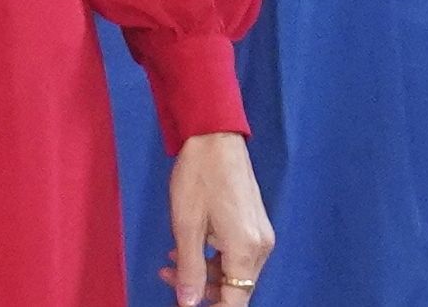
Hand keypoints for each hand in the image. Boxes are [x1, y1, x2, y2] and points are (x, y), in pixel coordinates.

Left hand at [160, 132, 271, 305]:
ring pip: (234, 271)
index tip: (187, 305)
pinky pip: (236, 253)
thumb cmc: (198, 177)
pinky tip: (188, 247)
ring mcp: (260, 235)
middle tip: (166, 275)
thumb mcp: (186, 226)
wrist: (214, 138)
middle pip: (236, 288)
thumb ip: (190, 269)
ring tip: (170, 260)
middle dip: (203, 289)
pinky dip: (213, 256)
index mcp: (246, 251)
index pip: (236, 300)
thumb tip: (187, 304)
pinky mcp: (255, 225)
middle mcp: (261, 248)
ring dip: (204, 272)